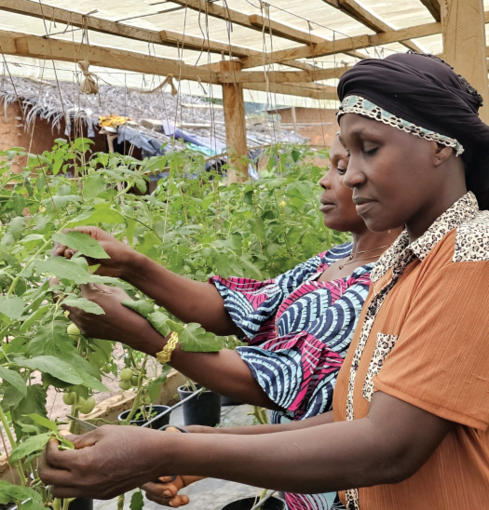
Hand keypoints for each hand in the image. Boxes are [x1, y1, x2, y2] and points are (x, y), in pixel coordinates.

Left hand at [40, 426, 171, 499]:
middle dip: (46, 462)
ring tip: (66, 461)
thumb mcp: (104, 432)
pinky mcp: (102, 495)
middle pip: (49, 479)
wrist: (156, 456)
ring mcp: (93, 491)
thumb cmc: (133, 439)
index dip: (50, 446)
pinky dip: (72, 482)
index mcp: (84, 463)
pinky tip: (83, 467)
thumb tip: (62, 438)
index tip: (55, 439)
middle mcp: (84, 481)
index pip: (53, 459)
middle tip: (54, 450)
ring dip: (57, 476)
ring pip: (59, 491)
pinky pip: (77, 493)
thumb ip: (80, 439)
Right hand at [53, 226, 137, 277]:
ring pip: (69, 252)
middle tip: (61, 254)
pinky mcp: (85, 262)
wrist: (126, 265)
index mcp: (89, 232)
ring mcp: (84, 252)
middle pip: (67, 242)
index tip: (62, 245)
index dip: (65, 238)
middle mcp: (85, 241)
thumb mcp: (101, 247)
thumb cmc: (117, 251)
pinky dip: (70, 263)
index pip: (71, 233)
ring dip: (65, 256)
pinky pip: (74, 262)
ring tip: (66, 259)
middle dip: (62, 247)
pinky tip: (68, 265)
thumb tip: (68, 251)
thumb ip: (85, 249)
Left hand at [63, 283, 157, 350]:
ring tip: (72, 297)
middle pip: (62, 299)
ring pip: (68, 311)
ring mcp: (82, 323)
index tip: (58, 274)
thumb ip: (97, 285)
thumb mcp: (112, 290)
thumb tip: (87, 279)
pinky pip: (76, 321)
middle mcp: (82, 310)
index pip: (74, 282)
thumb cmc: (125, 306)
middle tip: (55, 283)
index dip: (68, 276)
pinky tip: (84, 311)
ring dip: (69, 304)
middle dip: (57, 291)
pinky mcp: (85, 331)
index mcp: (90, 296)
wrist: (131, 328)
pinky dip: (78, 314)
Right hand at [142, 426, 204, 506]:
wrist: (211, 448)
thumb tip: (170, 430)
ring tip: (177, 501)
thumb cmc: (198, 437)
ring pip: (154, 493)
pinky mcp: (174, 484)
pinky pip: (168, 497)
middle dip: (157, 490)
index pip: (148, 465)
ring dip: (163, 500)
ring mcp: (165, 476)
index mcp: (159, 451)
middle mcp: (159, 464)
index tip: (165, 477)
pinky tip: (185, 500)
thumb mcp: (190, 433)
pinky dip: (174, 501)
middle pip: (147, 483)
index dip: (152, 474)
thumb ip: (180, 433)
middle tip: (172, 491)